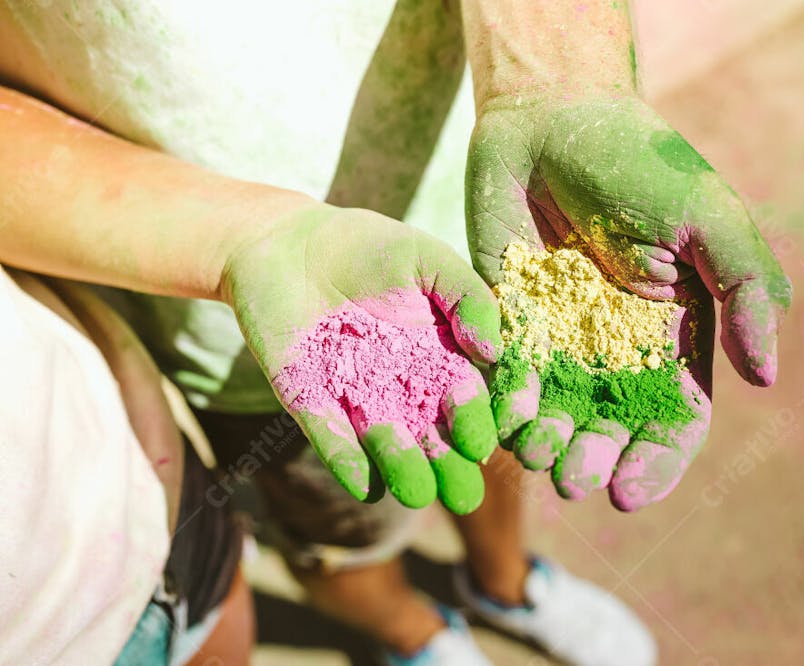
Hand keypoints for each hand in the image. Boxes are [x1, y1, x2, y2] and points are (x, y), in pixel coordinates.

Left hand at [222, 205, 502, 513]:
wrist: (288, 243)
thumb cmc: (367, 246)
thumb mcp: (428, 260)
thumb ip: (466, 297)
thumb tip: (493, 350)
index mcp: (438, 355)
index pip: (463, 398)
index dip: (474, 422)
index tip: (481, 444)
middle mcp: (402, 385)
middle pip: (431, 434)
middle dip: (448, 466)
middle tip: (464, 499)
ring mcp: (356, 397)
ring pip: (386, 442)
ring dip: (402, 468)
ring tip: (418, 494)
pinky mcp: (309, 401)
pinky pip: (331, 436)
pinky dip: (347, 460)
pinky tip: (364, 484)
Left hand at [467, 95, 790, 510]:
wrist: (552, 120)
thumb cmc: (640, 162)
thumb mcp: (709, 218)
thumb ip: (746, 290)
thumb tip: (766, 378)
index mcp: (674, 334)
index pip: (674, 417)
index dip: (658, 461)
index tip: (630, 493)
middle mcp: (618, 348)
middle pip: (613, 427)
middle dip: (596, 460)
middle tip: (575, 478)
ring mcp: (561, 338)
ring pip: (558, 413)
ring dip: (549, 444)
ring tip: (536, 453)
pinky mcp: (510, 321)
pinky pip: (508, 376)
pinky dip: (506, 403)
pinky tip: (502, 416)